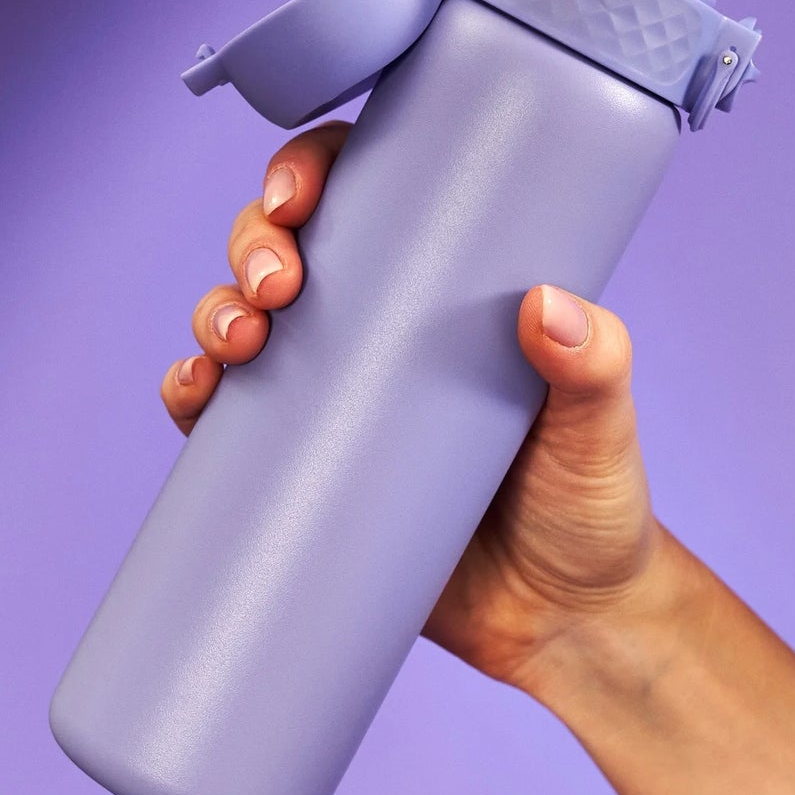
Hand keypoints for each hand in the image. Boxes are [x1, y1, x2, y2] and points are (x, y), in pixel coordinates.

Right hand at [160, 118, 672, 699]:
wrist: (562, 624)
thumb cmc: (592, 507)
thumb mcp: (600, 427)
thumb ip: (595, 367)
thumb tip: (548, 305)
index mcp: (446, 292)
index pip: (370, 196)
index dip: (314, 170)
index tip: (302, 192)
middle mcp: (378, 333)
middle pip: (288, 249)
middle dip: (255, 242)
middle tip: (279, 283)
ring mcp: (334, 402)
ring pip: (243, 325)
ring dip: (214, 312)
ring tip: (238, 342)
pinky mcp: (304, 474)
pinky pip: (227, 424)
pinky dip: (194, 396)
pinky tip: (194, 392)